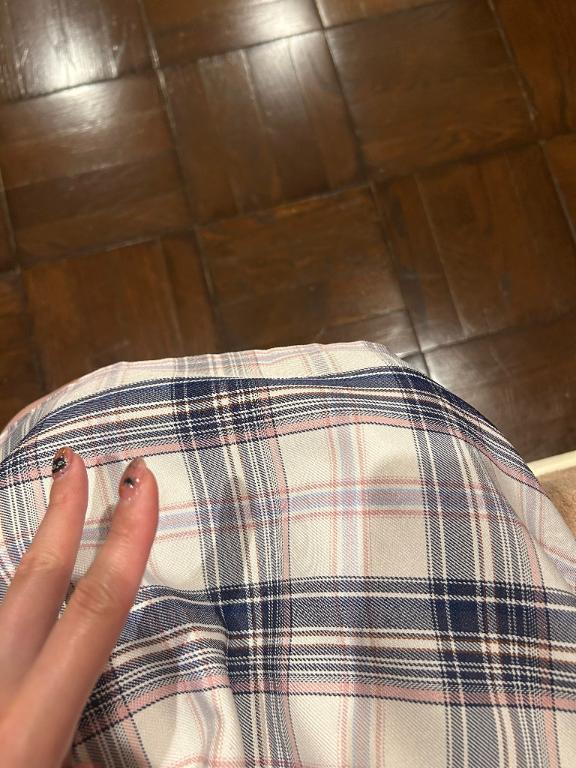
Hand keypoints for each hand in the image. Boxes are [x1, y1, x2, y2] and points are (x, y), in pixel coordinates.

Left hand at [0, 448, 158, 766]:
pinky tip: (9, 605)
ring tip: (42, 521)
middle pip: (32, 585)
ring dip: (21, 561)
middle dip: (60, 519)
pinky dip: (1, 610)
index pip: (94, 611)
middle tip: (76, 461)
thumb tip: (117, 744)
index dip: (125, 541)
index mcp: (28, 726)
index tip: (140, 482)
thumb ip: (81, 756)